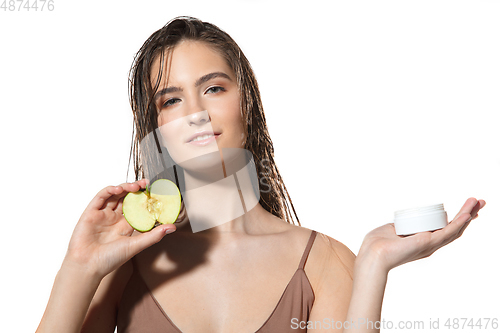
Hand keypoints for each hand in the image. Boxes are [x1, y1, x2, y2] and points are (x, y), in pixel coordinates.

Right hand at [64, 180, 176, 278]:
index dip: (145, 199)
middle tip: (146, 184)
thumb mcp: (136, 245)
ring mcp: (102, 214)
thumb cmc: (110, 259)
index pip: (137, 207)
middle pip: (126, 198)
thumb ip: (153, 236)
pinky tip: (119, 189)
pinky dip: (110, 190)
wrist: (88, 266)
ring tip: (136, 186)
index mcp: (125, 225)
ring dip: (125, 187)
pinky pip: (100, 197)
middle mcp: (114, 218)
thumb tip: (172, 228)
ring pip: (115, 195)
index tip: (154, 192)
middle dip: (136, 189)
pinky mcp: (91, 213)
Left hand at [357, 197, 485, 272]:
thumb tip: (398, 224)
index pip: (447, 228)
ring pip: (455, 229)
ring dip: (467, 215)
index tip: (469, 208)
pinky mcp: (427, 243)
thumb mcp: (392, 230)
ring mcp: (430, 244)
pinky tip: (467, 215)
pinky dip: (458, 223)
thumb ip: (398, 227)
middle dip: (469, 214)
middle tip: (480, 201)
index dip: (459, 219)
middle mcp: (430, 244)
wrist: (372, 254)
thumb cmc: (377, 244)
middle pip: (455, 228)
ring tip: (477, 202)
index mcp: (424, 240)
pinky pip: (447, 233)